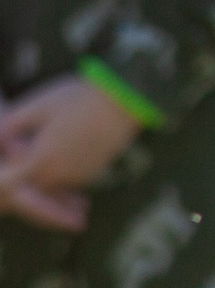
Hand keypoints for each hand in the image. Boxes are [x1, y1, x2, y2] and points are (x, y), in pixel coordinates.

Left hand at [0, 75, 143, 231]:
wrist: (128, 98)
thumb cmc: (80, 97)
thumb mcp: (38, 105)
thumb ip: (12, 124)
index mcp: (41, 160)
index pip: (9, 183)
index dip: (2, 178)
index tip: (0, 172)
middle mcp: (60, 174)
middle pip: (31, 190)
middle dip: (21, 187)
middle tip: (16, 174)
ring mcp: (81, 174)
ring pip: (52, 186)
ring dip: (42, 182)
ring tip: (37, 165)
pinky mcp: (96, 170)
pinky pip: (70, 180)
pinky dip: (62, 176)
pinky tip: (62, 157)